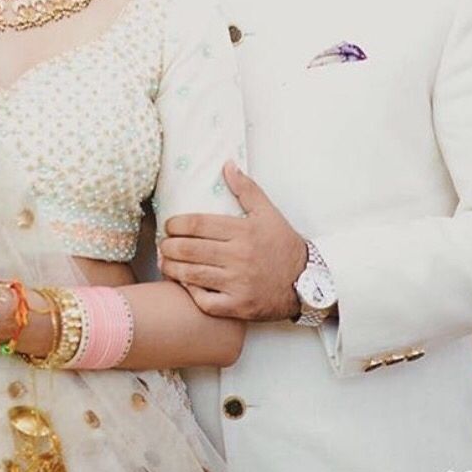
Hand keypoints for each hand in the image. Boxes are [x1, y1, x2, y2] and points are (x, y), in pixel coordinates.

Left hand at [159, 161, 307, 321]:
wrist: (308, 282)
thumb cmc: (283, 244)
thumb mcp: (268, 212)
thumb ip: (246, 188)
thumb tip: (227, 164)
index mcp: (243, 231)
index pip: (198, 225)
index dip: (176, 224)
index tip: (169, 225)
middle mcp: (239, 257)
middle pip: (190, 250)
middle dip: (169, 247)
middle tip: (163, 244)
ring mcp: (239, 284)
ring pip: (193, 276)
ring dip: (172, 269)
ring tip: (164, 263)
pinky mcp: (239, 307)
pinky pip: (206, 303)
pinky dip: (190, 294)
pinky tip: (184, 285)